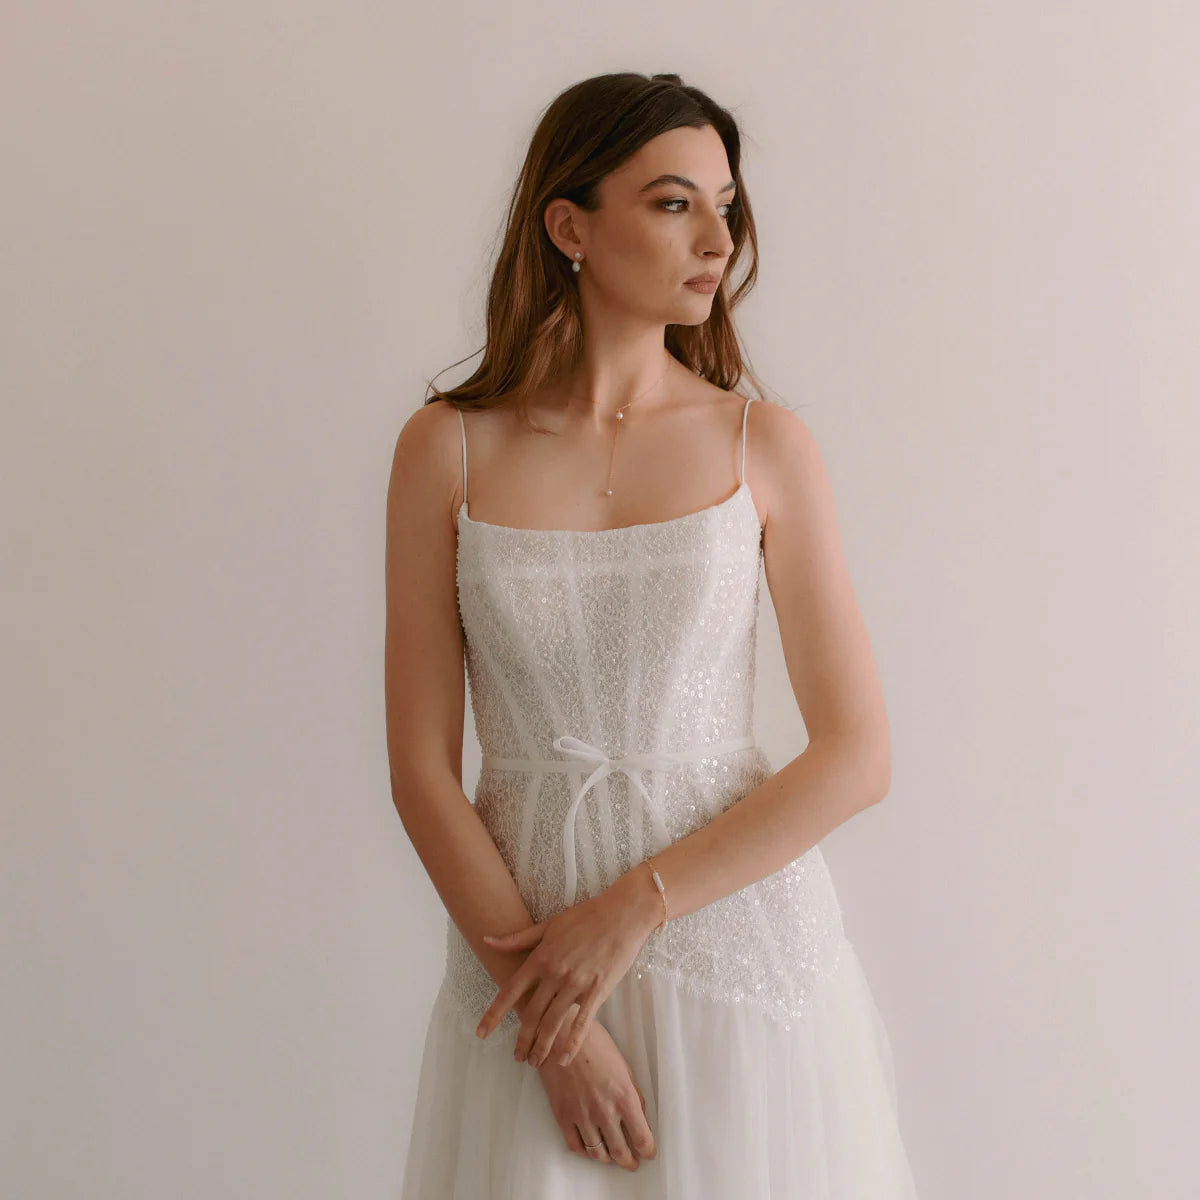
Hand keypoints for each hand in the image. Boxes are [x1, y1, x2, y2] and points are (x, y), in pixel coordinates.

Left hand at [475, 870, 661, 1067]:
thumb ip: (517, 939)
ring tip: (536, 1062)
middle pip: (531, 1014)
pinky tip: (564, 1059)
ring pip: (553, 1023)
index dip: (494, 1014)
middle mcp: (555, 973)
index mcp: (540, 957)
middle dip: (522, 1040)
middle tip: (518, 1058)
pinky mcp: (597, 990)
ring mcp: (576, 983)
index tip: (481, 1033)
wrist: (622, 914)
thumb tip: (487, 940)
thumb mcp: (549, 924)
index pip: (510, 991)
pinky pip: (582, 1023)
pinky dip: (572, 1043)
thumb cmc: (586, 916)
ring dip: (542, 1047)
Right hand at [536, 1018, 656, 1171]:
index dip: (647, 1150)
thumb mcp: (623, 1066)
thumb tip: (639, 1117)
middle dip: (629, 1161)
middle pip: (620, 1152)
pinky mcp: (563, 1115)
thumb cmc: (596, 1044)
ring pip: (598, 1153)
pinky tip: (590, 1148)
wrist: (562, 1034)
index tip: (648, 1153)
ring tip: (611, 1156)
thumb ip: (633, 1094)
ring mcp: (582, 1115)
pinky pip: (575, 1146)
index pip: (642, 1138)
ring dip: (607, 1158)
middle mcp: (604, 1111)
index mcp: (624, 1097)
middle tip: (631, 1162)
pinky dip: (585, 1152)